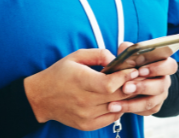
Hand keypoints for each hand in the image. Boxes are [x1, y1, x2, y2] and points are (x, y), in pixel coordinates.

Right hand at [23, 48, 137, 130]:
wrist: (41, 97)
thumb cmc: (60, 73)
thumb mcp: (76, 56)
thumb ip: (98, 54)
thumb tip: (116, 60)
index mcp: (81, 81)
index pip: (110, 84)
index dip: (125, 77)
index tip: (133, 70)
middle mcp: (84, 101)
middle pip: (117, 96)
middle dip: (131, 86)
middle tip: (138, 78)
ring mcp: (85, 115)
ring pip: (116, 108)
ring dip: (126, 98)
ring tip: (130, 88)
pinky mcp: (86, 125)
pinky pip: (110, 119)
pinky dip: (118, 109)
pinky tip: (117, 100)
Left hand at [107, 42, 177, 115]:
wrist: (132, 79)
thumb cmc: (133, 63)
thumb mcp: (131, 54)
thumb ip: (128, 49)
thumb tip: (124, 51)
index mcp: (164, 65)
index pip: (170, 66)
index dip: (157, 68)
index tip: (140, 70)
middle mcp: (164, 81)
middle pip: (161, 85)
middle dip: (142, 87)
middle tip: (125, 87)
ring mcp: (160, 96)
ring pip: (151, 102)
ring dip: (132, 103)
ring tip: (115, 102)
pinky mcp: (153, 107)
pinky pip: (144, 111)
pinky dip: (129, 109)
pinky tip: (116, 107)